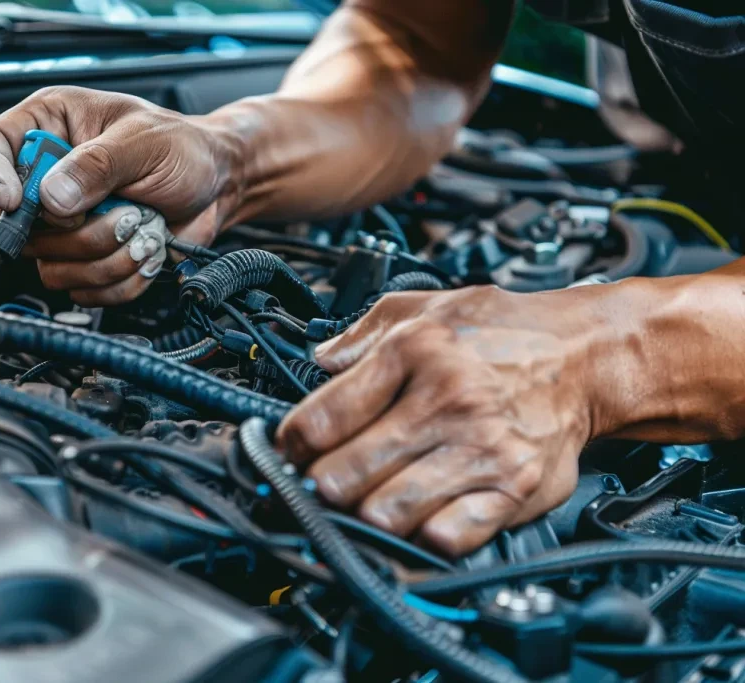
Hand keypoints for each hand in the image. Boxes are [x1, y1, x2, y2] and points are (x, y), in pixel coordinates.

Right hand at [0, 86, 242, 304]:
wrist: (218, 185)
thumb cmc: (183, 148)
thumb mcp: (143, 142)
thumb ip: (96, 165)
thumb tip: (52, 197)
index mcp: (51, 127)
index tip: (14, 202)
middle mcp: (48, 177)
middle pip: (15, 222)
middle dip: (74, 230)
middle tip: (121, 212)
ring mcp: (64, 224)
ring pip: (50, 265)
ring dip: (104, 257)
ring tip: (142, 228)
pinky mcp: (85, 260)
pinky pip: (82, 289)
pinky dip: (120, 279)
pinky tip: (144, 250)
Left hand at [276, 284, 615, 556]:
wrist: (587, 355)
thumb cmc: (505, 332)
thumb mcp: (427, 305)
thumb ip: (362, 331)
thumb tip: (318, 359)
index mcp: (415, 350)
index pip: (321, 419)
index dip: (291, 446)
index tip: (290, 454)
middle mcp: (446, 400)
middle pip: (343, 476)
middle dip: (319, 489)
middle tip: (322, 485)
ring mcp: (480, 448)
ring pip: (385, 513)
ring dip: (363, 517)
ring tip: (365, 503)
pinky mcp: (514, 488)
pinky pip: (448, 537)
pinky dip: (421, 539)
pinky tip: (417, 520)